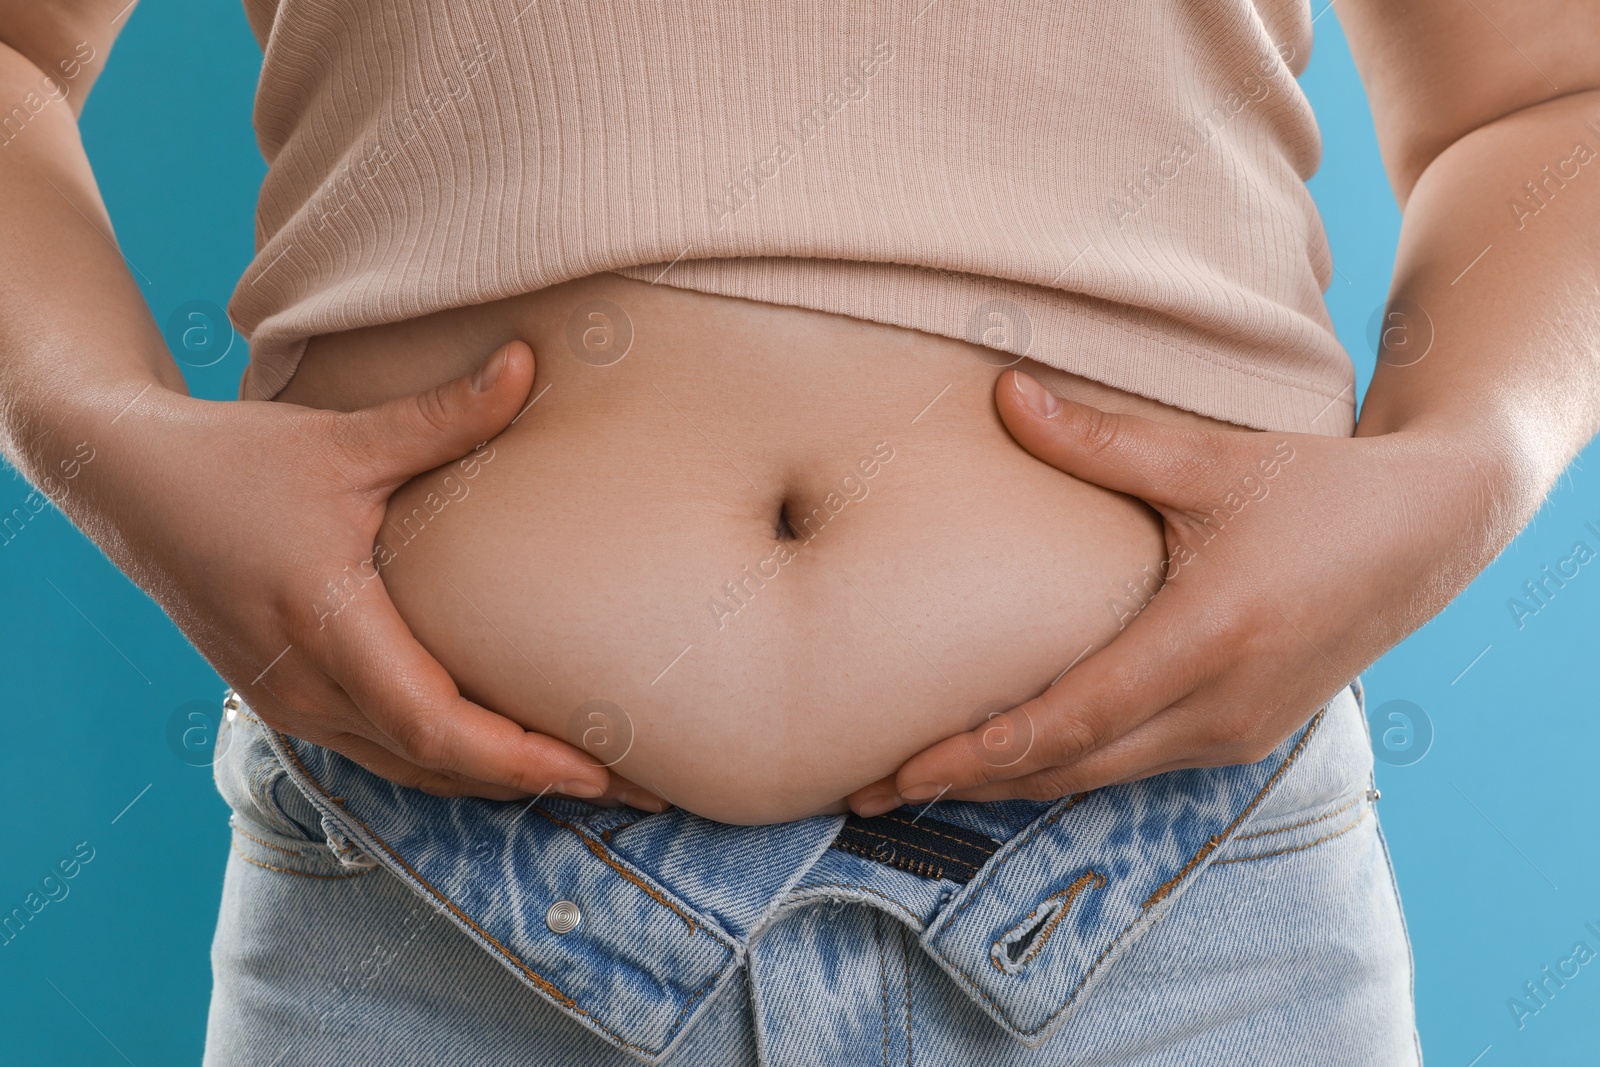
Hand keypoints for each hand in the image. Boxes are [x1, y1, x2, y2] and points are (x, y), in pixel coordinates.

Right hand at [84, 340, 663, 807]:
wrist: (129, 486)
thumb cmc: (234, 462)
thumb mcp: (342, 439)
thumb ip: (441, 414)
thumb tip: (526, 362)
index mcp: (328, 630)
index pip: (437, 728)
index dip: (519, 758)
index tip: (595, 771)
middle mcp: (308, 688)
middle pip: (435, 766)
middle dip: (533, 783)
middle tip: (630, 787)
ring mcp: (291, 703)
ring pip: (407, 769)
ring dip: (493, 781)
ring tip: (580, 780)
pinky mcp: (286, 698)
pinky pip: (379, 751)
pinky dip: (447, 762)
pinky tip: (498, 754)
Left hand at [849, 369, 1502, 810]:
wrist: (1431, 532)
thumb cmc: (1320, 488)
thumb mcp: (1212, 460)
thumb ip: (1102, 440)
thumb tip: (1003, 391)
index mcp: (1210, 639)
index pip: (1072, 718)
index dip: (981, 749)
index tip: (900, 767)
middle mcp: (1221, 707)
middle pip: (1070, 767)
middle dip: (966, 783)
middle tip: (869, 790)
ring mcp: (1236, 732)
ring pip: (1099, 777)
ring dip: (1008, 784)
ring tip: (917, 785)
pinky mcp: (1242, 734)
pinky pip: (1133, 767)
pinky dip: (1063, 768)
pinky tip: (1008, 762)